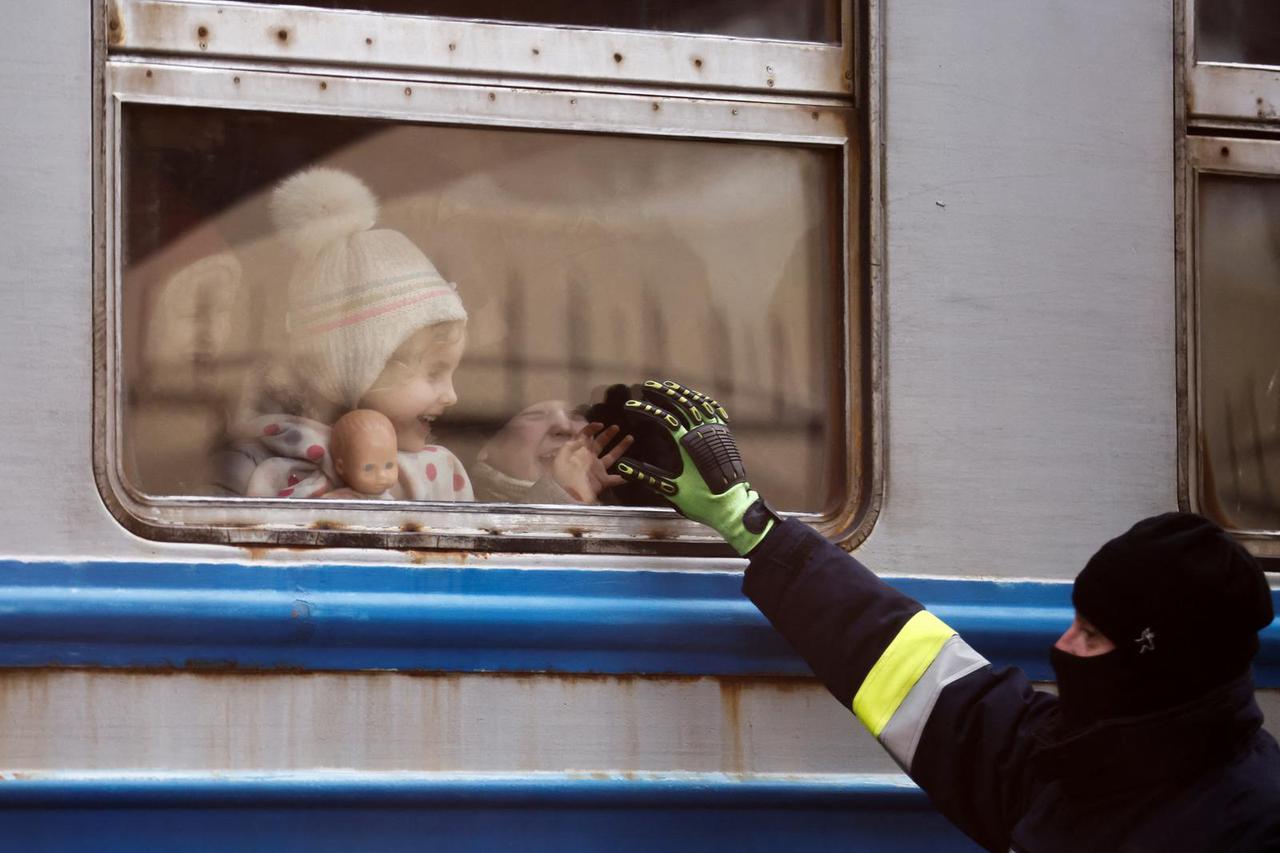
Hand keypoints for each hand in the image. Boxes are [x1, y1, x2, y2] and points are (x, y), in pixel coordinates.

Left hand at [552, 422, 634, 503]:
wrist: (567, 495)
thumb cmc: (564, 473)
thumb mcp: (566, 451)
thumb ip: (577, 440)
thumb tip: (587, 432)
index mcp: (578, 450)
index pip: (585, 435)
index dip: (592, 428)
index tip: (601, 424)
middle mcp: (588, 458)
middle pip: (599, 443)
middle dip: (608, 434)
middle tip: (617, 427)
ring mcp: (596, 470)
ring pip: (611, 456)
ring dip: (620, 447)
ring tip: (630, 437)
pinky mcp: (602, 481)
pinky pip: (615, 478)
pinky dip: (624, 476)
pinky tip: (632, 472)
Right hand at [614, 380, 777, 554]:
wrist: (731, 505)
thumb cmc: (701, 499)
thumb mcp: (671, 489)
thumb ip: (646, 476)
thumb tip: (623, 466)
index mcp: (688, 444)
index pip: (664, 419)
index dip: (646, 410)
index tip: (631, 406)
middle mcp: (703, 433)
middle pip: (682, 404)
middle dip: (663, 393)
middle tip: (648, 387)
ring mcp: (716, 432)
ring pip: (698, 404)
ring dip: (682, 393)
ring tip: (669, 387)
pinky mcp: (725, 436)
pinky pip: (714, 412)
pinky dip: (703, 402)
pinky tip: (698, 398)